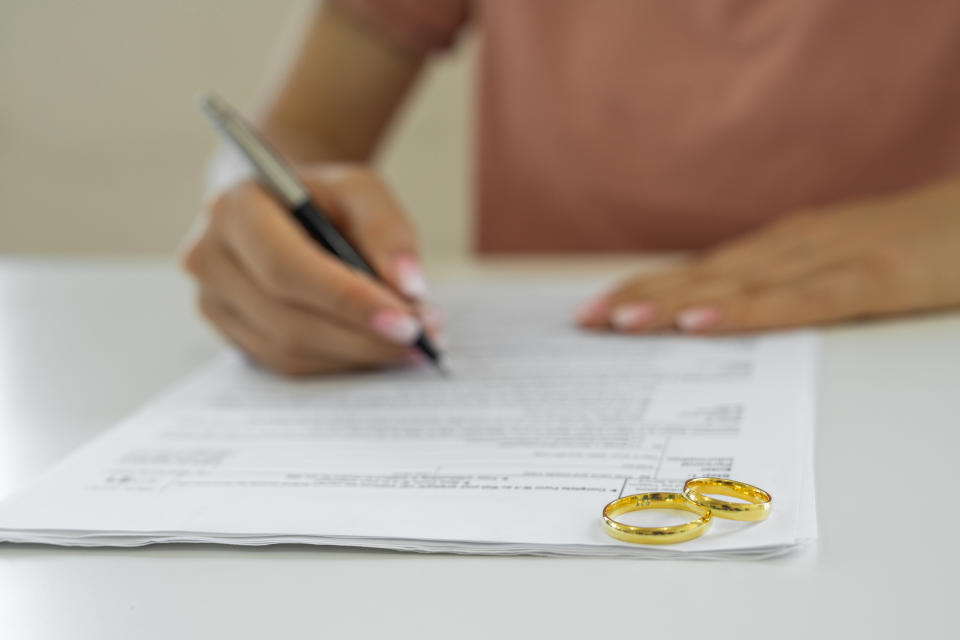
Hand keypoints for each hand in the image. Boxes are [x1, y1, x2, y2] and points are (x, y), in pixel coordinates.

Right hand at [182, 165, 440, 375]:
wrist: (282, 206)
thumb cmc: (322, 196)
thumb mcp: (359, 190)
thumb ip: (388, 230)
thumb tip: (410, 288)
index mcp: (235, 209)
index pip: (287, 268)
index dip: (347, 301)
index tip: (407, 322)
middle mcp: (209, 257)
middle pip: (287, 319)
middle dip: (362, 335)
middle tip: (422, 338)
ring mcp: (212, 301)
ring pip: (288, 350)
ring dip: (356, 354)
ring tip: (411, 345)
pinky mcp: (229, 332)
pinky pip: (287, 363)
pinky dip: (338, 362)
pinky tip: (376, 348)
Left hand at [576, 180, 959, 333]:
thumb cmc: (911, 242)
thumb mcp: (836, 260)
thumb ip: (786, 281)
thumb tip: (725, 311)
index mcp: (784, 246)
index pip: (701, 273)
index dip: (645, 289)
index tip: (595, 310)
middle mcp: (794, 245)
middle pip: (706, 277)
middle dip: (642, 298)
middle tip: (585, 321)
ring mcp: (833, 256)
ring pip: (739, 284)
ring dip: (675, 303)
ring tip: (621, 321)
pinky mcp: (873, 277)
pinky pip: (802, 300)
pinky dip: (749, 311)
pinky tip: (705, 323)